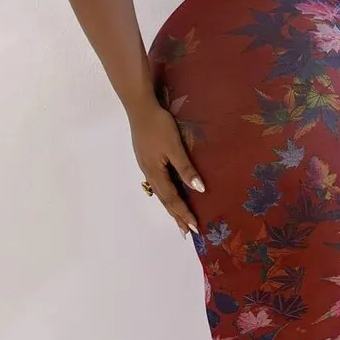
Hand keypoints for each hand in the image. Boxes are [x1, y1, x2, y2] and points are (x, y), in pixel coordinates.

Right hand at [128, 101, 204, 237]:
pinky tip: (168, 193)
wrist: (140, 108)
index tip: (194, 228)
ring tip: (178, 219)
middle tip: (186, 232)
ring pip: (161, 192)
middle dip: (176, 216)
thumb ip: (185, 168)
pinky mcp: (147, 159)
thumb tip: (199, 190)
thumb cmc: (158, 126)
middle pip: (165, 200)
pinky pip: (158, 183)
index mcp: (156, 173)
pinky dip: (166, 194)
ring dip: (170, 207)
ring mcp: (146, 166)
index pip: (173, 199)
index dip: (184, 213)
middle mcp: (150, 173)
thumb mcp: (174, 147)